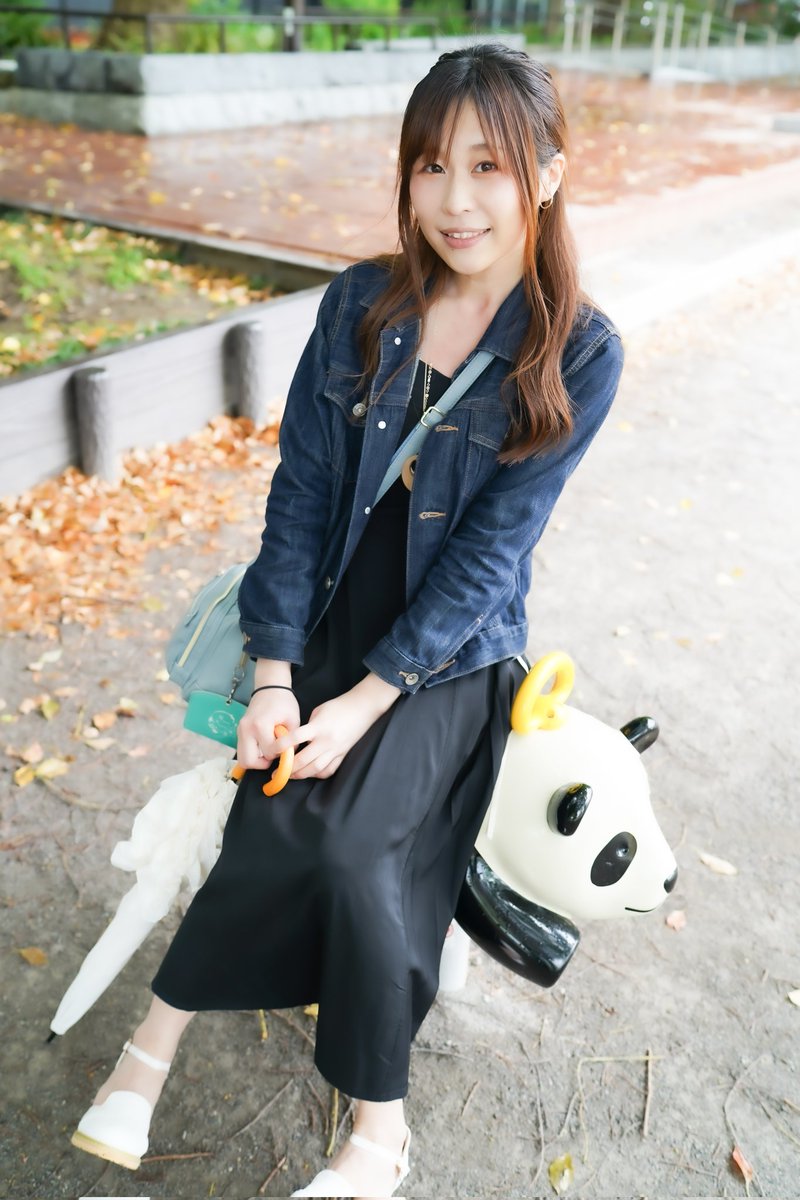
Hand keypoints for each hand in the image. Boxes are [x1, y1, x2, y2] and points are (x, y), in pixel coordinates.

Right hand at [236, 687, 300, 770]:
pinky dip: (252, 754)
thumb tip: (289, 757)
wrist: (270, 688)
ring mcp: (240, 731)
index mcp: (260, 725)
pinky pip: (242, 751)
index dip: (280, 754)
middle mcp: (246, 729)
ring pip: (242, 759)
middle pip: (248, 762)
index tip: (285, 747)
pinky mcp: (239, 732)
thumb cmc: (284, 703)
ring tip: (268, 751)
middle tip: (274, 754)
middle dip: (262, 763)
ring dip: (256, 760)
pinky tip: (263, 746)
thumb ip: (292, 741)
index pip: (268, 753)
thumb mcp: (294, 720)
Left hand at [283, 675, 401, 779]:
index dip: (282, 746)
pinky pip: (329, 770)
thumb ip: (307, 727)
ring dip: (301, 775)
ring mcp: (336, 750)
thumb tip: (298, 741)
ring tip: (290, 776)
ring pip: (315, 769)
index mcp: (318, 727)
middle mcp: (326, 741)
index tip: (273, 751)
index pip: (296, 738)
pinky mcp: (343, 754)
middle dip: (289, 769)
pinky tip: (310, 773)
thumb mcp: (318, 711)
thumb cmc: (339, 706)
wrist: (363, 708)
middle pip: (304, 760)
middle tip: (277, 772)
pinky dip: (317, 774)